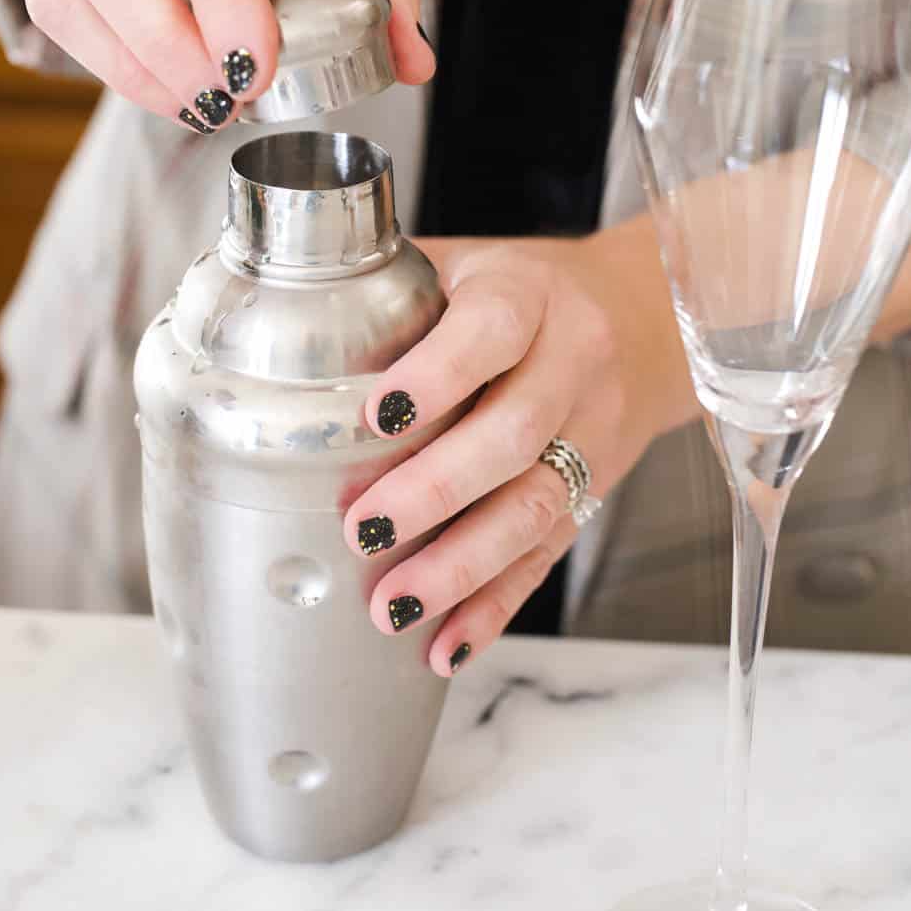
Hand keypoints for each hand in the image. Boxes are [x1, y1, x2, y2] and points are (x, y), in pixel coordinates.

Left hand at [343, 225, 698, 675]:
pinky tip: (447, 643)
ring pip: (537, 506)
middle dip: (436, 491)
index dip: (438, 375)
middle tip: (364, 530)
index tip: (374, 416)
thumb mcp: (460, 266)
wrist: (636, 319)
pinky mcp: (594, 491)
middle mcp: (572, 361)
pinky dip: (496, 606)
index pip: (494, 330)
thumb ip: (388, 294)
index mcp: (529, 293)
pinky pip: (547, 556)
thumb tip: (274, 329)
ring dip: (463, 566)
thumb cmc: (514, 293)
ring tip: (394, 604)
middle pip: (517, 432)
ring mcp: (591, 432)